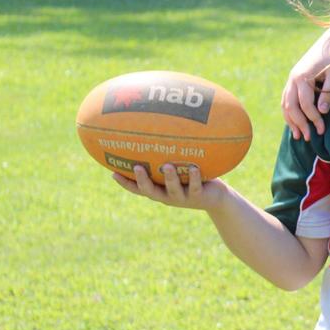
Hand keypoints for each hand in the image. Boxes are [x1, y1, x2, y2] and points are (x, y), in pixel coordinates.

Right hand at [112, 164, 227, 210]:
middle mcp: (167, 196)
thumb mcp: (179, 169)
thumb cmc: (193, 178)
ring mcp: (183, 198)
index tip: (112, 173)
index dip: (125, 183)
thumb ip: (166, 159)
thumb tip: (157, 132)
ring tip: (167, 166)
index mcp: (159, 190)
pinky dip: (194, 177)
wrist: (216, 198)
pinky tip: (193, 167)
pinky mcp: (199, 196)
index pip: (138, 189)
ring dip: (170, 178)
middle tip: (137, 167)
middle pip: (151, 191)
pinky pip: (195, 187)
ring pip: (173, 189)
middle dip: (143, 181)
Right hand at [280, 28, 329, 140]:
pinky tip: (294, 122)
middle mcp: (293, 79)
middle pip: (291, 106)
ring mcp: (291, 79)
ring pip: (285, 104)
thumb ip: (328, 93)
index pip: (305, 104)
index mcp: (303, 77)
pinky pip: (286, 99)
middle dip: (299, 123)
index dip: (313, 119)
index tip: (322, 130)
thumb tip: (322, 112)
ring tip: (298, 135)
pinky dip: (289, 112)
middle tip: (308, 138)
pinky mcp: (293, 80)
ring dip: (291, 120)